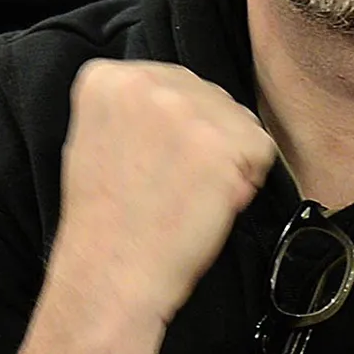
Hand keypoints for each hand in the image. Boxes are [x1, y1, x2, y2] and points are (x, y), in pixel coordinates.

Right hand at [51, 59, 277, 329]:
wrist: (110, 275)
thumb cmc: (103, 223)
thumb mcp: (92, 141)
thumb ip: (129, 110)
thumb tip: (179, 102)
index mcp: (106, 79)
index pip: (170, 84)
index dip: (173, 129)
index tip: (154, 162)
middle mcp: (146, 81)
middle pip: (208, 97)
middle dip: (204, 138)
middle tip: (174, 184)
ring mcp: (188, 109)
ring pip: (237, 121)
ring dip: (227, 158)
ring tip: (188, 195)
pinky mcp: (224, 142)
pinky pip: (261, 149)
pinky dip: (247, 180)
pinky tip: (210, 202)